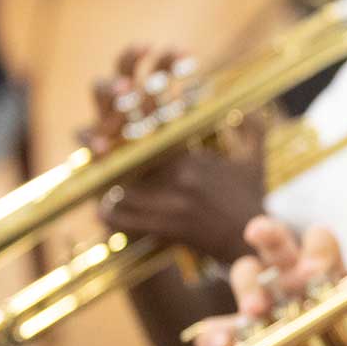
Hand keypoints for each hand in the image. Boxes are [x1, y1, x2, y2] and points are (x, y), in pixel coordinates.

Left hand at [88, 45, 266, 261]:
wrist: (255, 238)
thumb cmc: (252, 198)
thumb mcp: (255, 161)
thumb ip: (253, 130)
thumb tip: (248, 106)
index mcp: (195, 158)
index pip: (155, 133)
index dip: (131, 124)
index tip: (115, 120)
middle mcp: (181, 178)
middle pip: (132, 158)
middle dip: (110, 151)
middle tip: (91, 146)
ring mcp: (173, 205)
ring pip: (125, 189)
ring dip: (107, 182)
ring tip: (93, 176)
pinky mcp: (168, 230)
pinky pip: (129, 221)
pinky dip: (112, 214)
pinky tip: (103, 208)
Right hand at [187, 219, 346, 345]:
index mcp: (321, 268)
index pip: (320, 242)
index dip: (318, 249)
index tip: (318, 268)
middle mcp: (287, 275)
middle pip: (276, 244)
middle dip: (269, 234)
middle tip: (260, 232)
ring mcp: (259, 300)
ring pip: (247, 276)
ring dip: (248, 287)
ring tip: (254, 309)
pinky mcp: (235, 332)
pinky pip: (220, 329)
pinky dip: (218, 336)